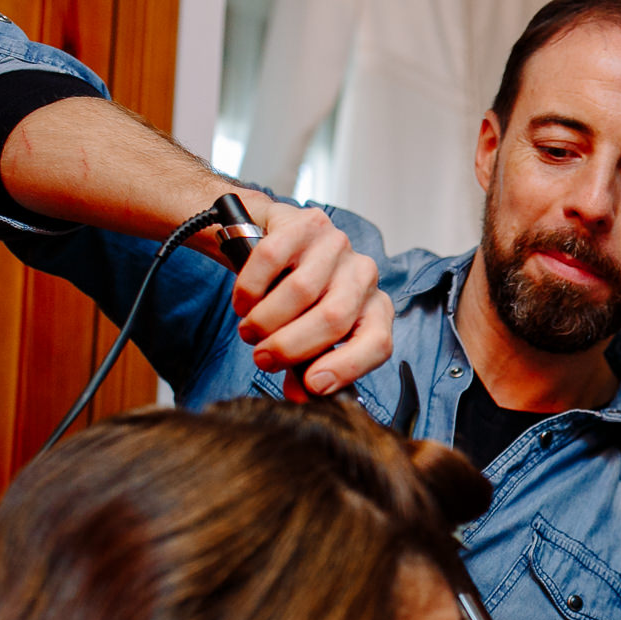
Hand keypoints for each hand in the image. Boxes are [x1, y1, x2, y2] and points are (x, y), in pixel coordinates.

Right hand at [222, 196, 393, 393]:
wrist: (272, 244)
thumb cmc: (296, 300)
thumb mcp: (307, 338)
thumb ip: (307, 368)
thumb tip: (300, 396)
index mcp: (375, 310)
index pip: (377, 343)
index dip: (346, 368)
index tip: (311, 384)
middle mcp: (364, 275)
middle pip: (334, 318)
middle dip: (291, 346)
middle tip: (263, 358)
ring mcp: (337, 246)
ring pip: (300, 291)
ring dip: (265, 320)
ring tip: (250, 332)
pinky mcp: (306, 223)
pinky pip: (271, 259)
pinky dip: (250, 289)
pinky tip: (243, 303)